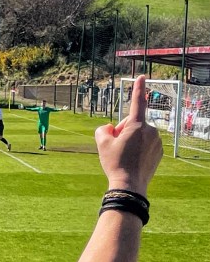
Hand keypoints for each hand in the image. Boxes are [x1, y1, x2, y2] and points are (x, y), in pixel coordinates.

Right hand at [94, 76, 162, 196]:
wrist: (129, 185)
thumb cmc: (114, 162)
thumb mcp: (101, 143)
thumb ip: (103, 129)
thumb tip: (111, 128)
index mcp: (136, 125)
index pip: (137, 102)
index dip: (138, 88)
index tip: (142, 76)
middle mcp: (150, 130)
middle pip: (133, 123)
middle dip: (124, 131)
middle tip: (116, 147)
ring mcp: (156, 141)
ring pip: (140, 134)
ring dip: (131, 140)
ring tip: (124, 155)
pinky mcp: (159, 151)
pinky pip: (146, 144)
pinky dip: (139, 149)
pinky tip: (133, 160)